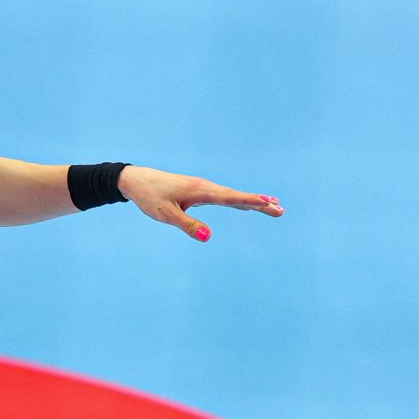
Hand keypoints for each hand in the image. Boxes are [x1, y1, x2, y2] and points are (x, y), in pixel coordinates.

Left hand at [119, 166, 284, 241]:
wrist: (137, 181)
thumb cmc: (151, 197)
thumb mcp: (166, 215)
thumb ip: (188, 225)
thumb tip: (208, 237)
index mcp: (200, 190)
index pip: (230, 198)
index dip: (250, 202)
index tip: (269, 203)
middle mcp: (205, 187)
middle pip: (237, 197)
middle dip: (259, 203)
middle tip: (281, 210)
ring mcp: (203, 188)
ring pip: (232, 196)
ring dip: (253, 202)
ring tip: (273, 207)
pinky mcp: (199, 191)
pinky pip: (224, 197)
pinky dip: (239, 201)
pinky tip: (247, 206)